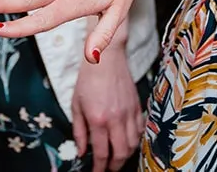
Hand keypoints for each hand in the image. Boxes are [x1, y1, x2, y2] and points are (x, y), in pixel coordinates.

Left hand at [71, 33, 143, 171]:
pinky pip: (140, 130)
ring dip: (126, 155)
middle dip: (115, 165)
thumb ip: (79, 131)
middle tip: (108, 168)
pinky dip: (135, 140)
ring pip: (133, 144)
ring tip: (118, 157)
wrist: (106, 57)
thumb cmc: (88, 79)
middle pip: (121, 153)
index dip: (99, 167)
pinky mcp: (137, 106)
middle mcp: (116, 118)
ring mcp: (129, 112)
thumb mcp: (76, 105)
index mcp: (98, 119)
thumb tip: (82, 151)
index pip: (102, 153)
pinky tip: (128, 140)